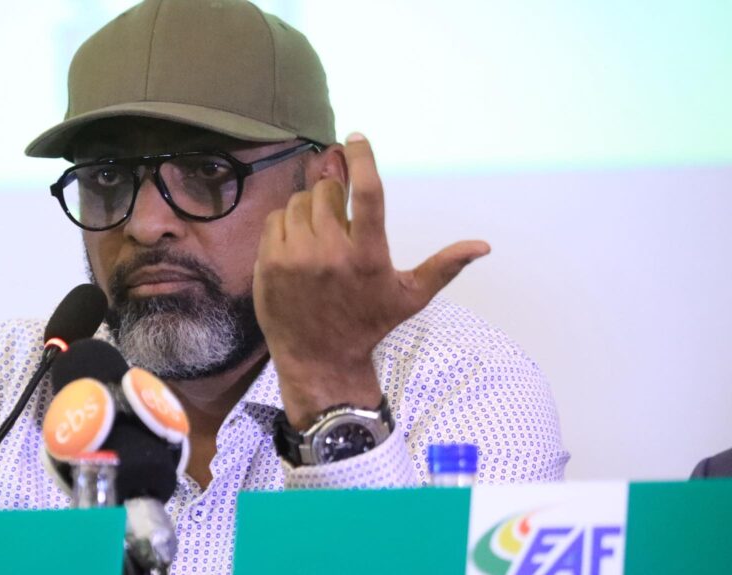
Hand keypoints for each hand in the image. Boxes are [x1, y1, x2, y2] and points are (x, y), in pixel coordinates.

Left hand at [253, 132, 489, 428]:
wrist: (319, 358)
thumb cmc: (368, 324)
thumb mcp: (410, 297)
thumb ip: (444, 266)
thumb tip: (484, 246)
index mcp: (368, 255)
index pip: (366, 192)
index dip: (362, 158)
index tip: (355, 137)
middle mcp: (330, 252)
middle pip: (327, 191)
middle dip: (333, 194)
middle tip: (338, 218)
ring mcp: (295, 257)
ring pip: (298, 201)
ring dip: (309, 208)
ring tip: (318, 235)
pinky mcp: (269, 263)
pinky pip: (274, 219)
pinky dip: (285, 223)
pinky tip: (297, 245)